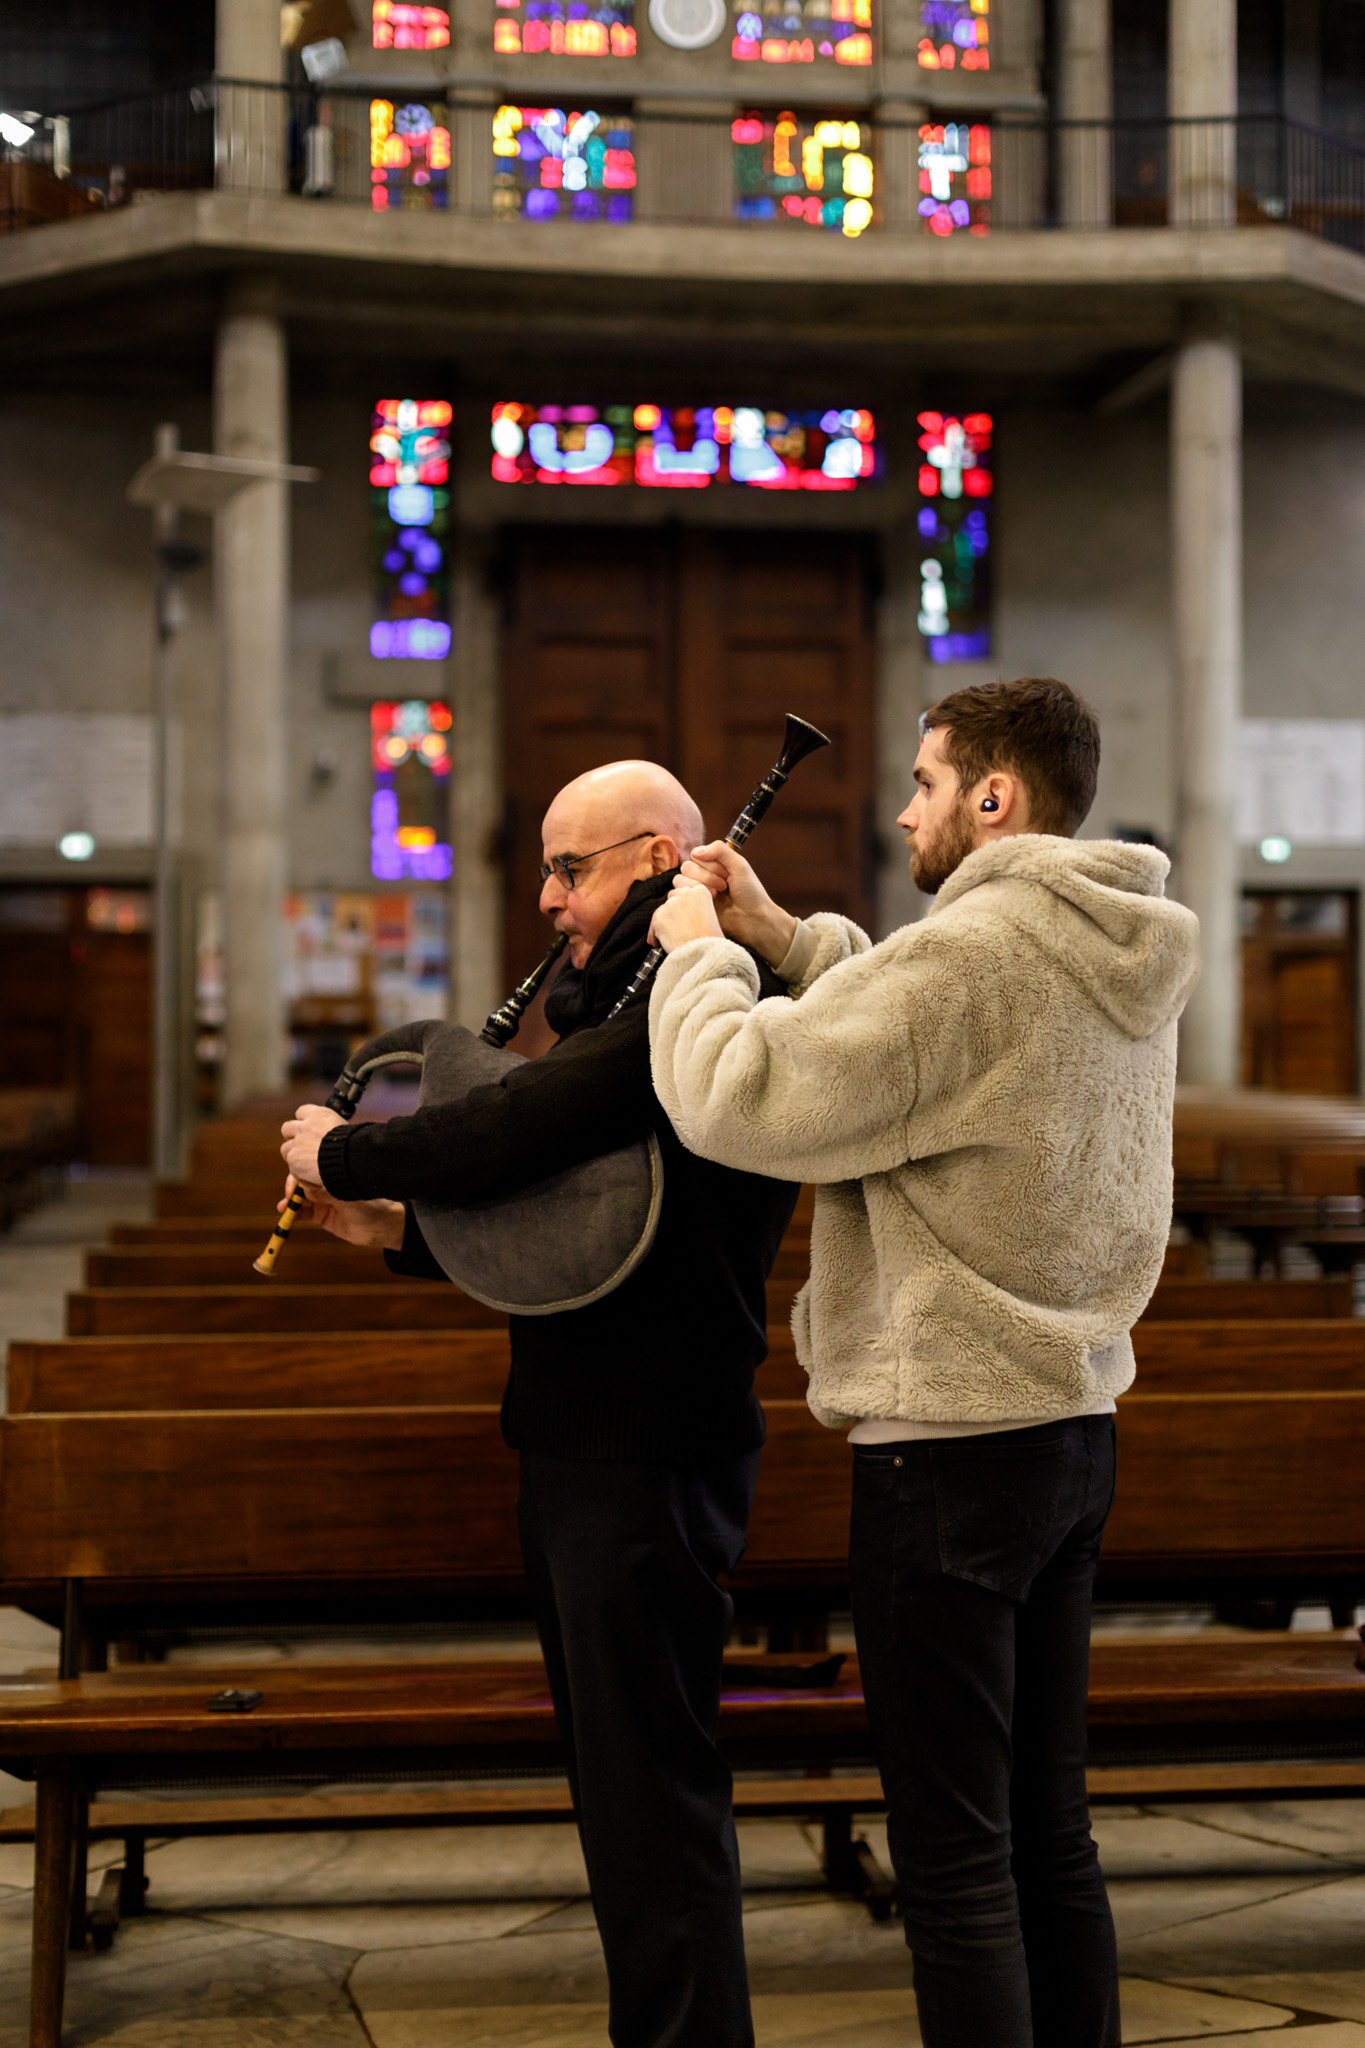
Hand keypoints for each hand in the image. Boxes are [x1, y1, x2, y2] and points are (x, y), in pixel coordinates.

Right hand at [279, 1175, 405, 1252]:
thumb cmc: (372, 1204)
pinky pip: (302, 1212)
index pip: (311, 1167)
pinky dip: (292, 1213)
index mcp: (335, 1173)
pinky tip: (286, 1213)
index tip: (295, 1177)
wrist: (382, 1226)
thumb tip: (307, 1187)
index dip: (300, 1171)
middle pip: (302, 1180)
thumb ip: (328, 1192)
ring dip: (289, 1199)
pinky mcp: (321, 1215)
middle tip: (289, 1194)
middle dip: (292, 1185)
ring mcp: (322, 1199)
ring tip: (284, 1206)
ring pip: (299, 1196)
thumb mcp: (349, 1196)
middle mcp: (327, 1183)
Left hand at [280, 1103, 344, 1187]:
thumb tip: (332, 1139)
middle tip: (304, 1149)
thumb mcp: (344, 1130)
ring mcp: (297, 1142)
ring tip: (308, 1167)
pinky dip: (302, 1176)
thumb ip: (331, 1131)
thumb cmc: (355, 1145)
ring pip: (285, 1149)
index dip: (304, 1122)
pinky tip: (315, 1180)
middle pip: (287, 1128)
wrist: (350, 1157)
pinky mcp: (294, 1158)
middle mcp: (305, 1126)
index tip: (309, 1131)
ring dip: (294, 1157)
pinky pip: (292, 1170)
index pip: (301, 1112)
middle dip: (292, 1138)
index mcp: (319, 1114)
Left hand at [650, 881, 723, 953]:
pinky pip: (653, 925)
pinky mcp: (659, 917)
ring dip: (664, 923)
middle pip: (671, 896)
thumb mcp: (710, 915)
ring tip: (670, 939)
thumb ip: (696, 907)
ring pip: (661, 911)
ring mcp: (671, 904)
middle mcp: (685, 893)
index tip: (682, 911)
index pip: (683, 885)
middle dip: (672, 910)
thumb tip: (681, 910)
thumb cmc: (711, 940)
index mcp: (700, 891)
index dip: (681, 900)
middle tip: (678, 926)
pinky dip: (655, 935)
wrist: (704, 952)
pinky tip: (661, 944)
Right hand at [678, 842, 797, 967]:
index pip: (696, 855)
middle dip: (706, 877)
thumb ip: (720, 850)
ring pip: (680, 881)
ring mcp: (696, 892)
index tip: (726, 874)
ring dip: (699, 887)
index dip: (709, 865)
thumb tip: (696, 852)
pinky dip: (688, 898)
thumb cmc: (751, 893)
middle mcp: (702, 876)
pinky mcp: (692, 907)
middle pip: (687, 867)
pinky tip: (706, 904)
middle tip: (724, 887)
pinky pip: (676, 897)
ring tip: (716, 896)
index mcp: (713, 864)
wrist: (753, 920)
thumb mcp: (740, 865)